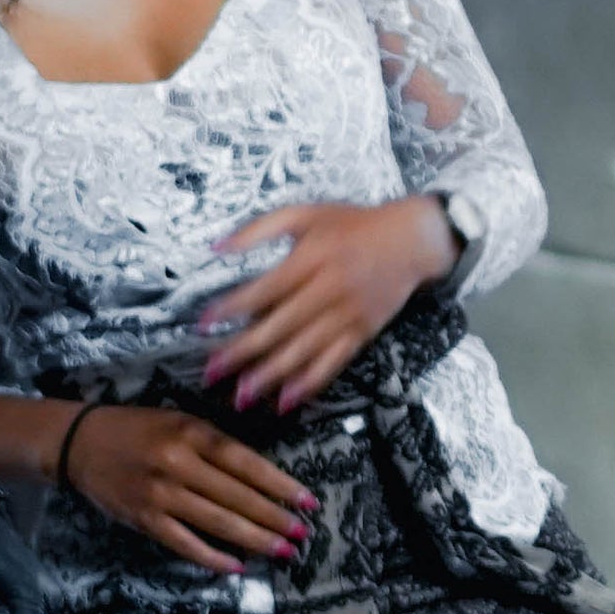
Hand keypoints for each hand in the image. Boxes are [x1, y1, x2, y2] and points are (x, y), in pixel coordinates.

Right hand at [58, 403, 312, 576]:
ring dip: (254, 539)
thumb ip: (215, 444)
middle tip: (303, 532)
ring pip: (217, 522)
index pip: (247, 462)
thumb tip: (261, 477)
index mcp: (191, 433)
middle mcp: (178, 463)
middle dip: (275, 517)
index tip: (308, 500)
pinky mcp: (143, 518)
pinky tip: (236, 566)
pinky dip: (211, 557)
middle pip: (237, 496)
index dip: (281, 485)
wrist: (78, 442)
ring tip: (283, 549)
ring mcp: (159, 494)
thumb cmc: (136, 429)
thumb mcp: (178, 421)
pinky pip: (184, 543)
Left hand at [197, 193, 456, 414]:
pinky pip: (333, 362)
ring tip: (243, 395)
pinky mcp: (361, 332)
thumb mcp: (304, 213)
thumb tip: (216, 247)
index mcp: (311, 259)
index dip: (232, 308)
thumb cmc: (354, 225)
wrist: (410, 241)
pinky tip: (288, 400)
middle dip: (243, 352)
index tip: (204, 324)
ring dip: (271, 375)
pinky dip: (310, 383)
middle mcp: (328, 290)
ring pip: (304, 350)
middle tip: (213, 372)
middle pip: (279, 327)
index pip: (264, 290)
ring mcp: (346, 315)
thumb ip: (259, 229)